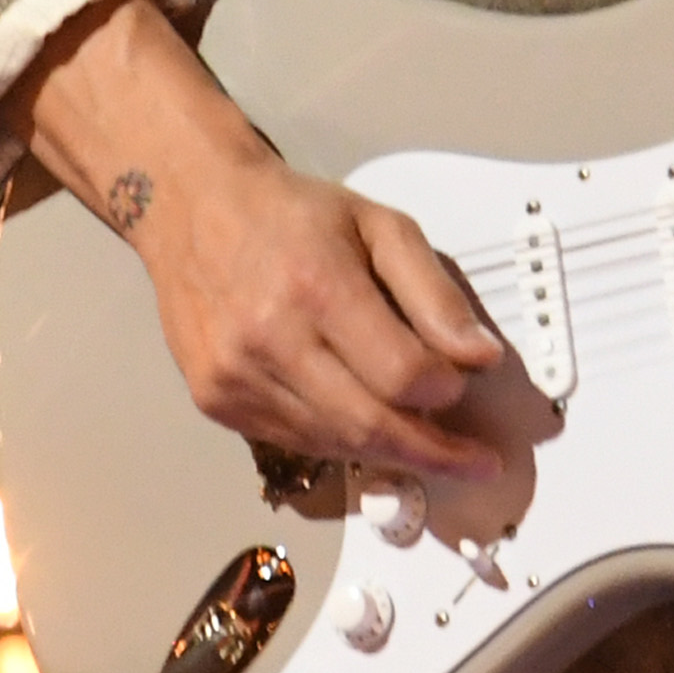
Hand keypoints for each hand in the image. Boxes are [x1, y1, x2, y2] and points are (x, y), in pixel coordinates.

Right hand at [126, 147, 507, 485]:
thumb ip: (434, 293)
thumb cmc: (296, 213)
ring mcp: (235, 378)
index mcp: (318, 286)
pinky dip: (340, 442)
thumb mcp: (380, 225)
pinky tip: (366, 429)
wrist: (193, 207)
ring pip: (332, 444)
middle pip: (368, 425)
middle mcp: (270, 340)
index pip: (401, 373)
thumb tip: (480, 358)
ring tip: (430, 449)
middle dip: (434, 453)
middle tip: (478, 465)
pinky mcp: (214, 402)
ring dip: (389, 454)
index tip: (464, 388)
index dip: (445, 392)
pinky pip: (295, 441)